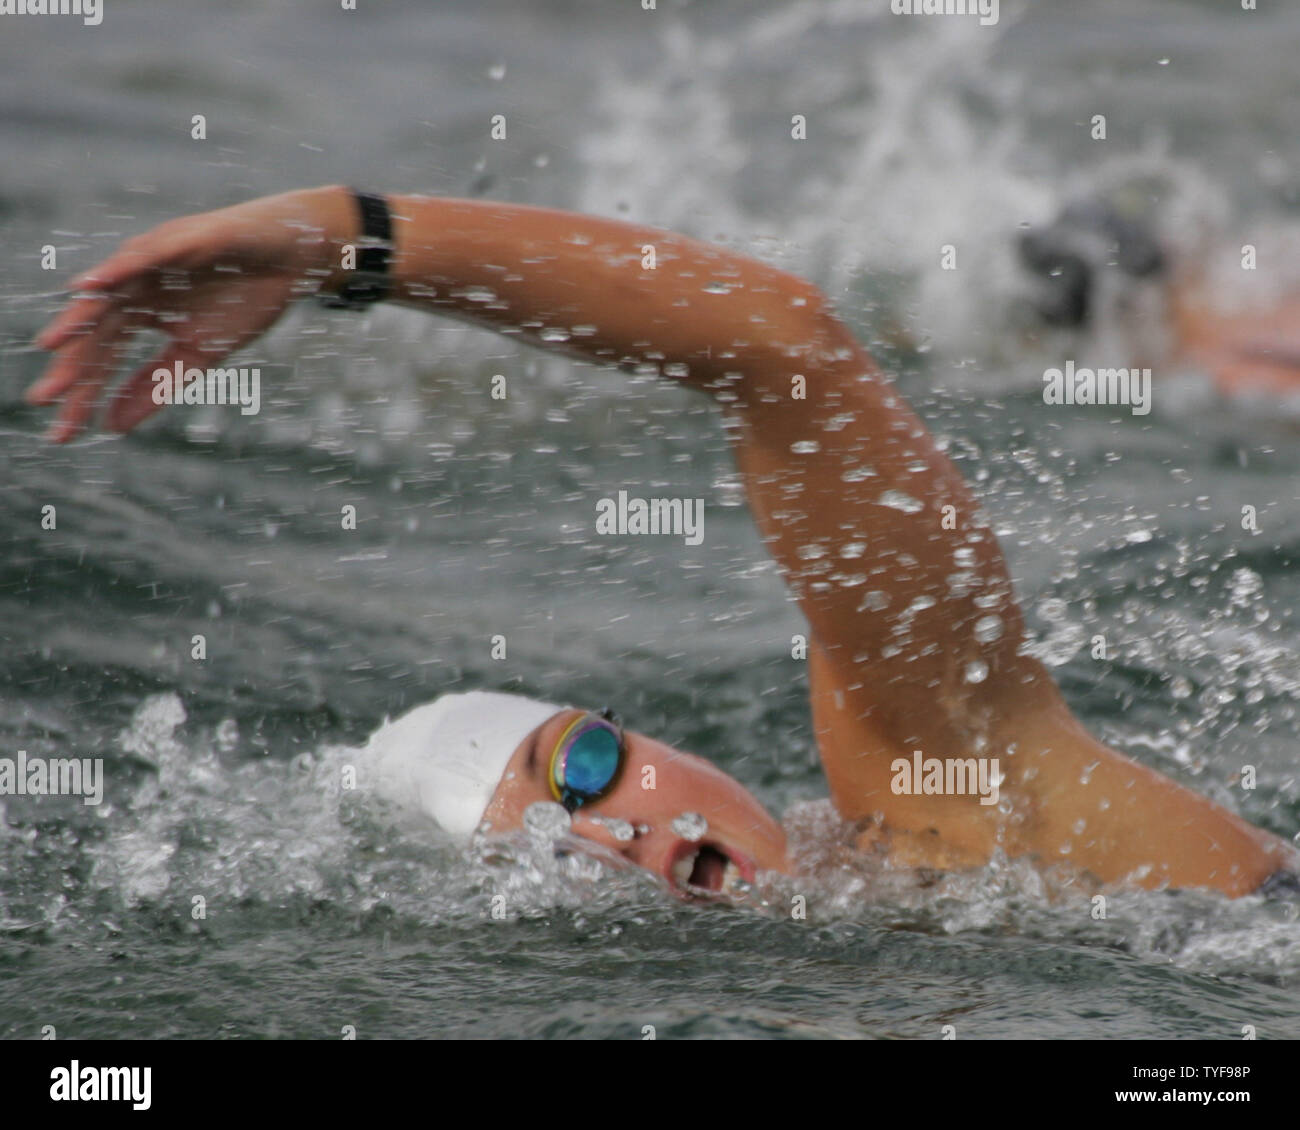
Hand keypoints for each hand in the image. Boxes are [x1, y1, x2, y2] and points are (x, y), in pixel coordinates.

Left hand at [26, 186, 354, 441]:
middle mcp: (135, 286)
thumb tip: (111, 426)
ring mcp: (152, 262)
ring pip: (108, 294)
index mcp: (139, 313)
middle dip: (71, 366)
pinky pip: (142, 258)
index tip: (65, 432)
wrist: (290, 260)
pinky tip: (93, 287)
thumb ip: (156, 385)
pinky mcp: (179, 242)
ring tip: (54, 345)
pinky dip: (116, 271)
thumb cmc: (246, 300)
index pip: (103, 358)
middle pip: (96, 331)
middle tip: (47, 399)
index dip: (83, 393)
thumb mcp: (199, 355)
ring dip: (79, 319)